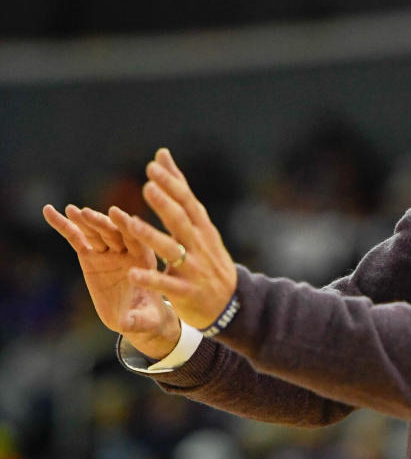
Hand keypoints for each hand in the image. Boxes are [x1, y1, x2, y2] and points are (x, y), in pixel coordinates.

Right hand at [42, 203, 180, 358]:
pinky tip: (50, 211)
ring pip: (95, 232)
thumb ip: (136, 321)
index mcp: (145, 260)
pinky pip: (77, 238)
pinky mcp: (91, 256)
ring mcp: (108, 251)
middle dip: (101, 223)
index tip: (118, 214)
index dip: (128, 227)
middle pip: (114, 233)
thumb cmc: (146, 317)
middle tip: (87, 214)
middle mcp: (127, 251)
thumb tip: (126, 325)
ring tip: (71, 210)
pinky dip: (64, 225)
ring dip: (83, 221)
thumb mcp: (143, 321)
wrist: (136, 315)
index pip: (137, 240)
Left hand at [112, 148, 237, 330]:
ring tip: (130, 223)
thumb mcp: (200, 225)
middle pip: (181, 221)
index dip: (171, 184)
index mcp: (201, 228)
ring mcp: (194, 268)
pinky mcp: (186, 292)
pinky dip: (150, 279)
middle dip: (164, 203)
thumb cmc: (208, 258)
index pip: (187, 201)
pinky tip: (133, 274)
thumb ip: (178, 192)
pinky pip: (166, 285)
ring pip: (170, 250)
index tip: (154, 166)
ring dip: (151, 236)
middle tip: (148, 186)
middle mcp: (199, 245)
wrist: (231, 303)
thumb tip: (162, 155)